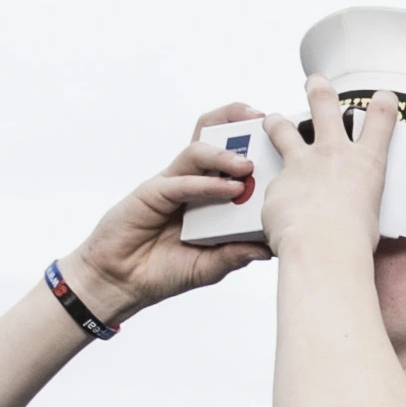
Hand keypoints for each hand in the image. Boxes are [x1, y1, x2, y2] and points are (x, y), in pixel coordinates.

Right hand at [58, 103, 275, 320]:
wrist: (121, 282)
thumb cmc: (162, 271)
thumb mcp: (210, 266)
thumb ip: (236, 254)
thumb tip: (271, 247)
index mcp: (208, 195)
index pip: (232, 157)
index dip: (255, 144)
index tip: (284, 142)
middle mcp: (192, 183)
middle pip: (214, 137)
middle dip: (239, 123)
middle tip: (267, 124)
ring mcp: (173, 184)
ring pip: (198, 150)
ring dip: (226, 154)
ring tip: (249, 165)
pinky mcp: (152, 192)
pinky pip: (182, 181)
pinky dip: (207, 183)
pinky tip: (229, 190)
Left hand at [251, 79, 391, 267]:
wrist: (323, 248)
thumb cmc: (353, 240)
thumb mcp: (371, 216)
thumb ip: (357, 203)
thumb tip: (350, 210)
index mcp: (366, 162)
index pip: (380, 120)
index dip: (383, 104)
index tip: (383, 96)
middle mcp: (332, 154)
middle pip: (325, 106)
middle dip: (320, 89)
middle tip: (315, 81)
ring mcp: (300, 164)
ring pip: (283, 130)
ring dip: (277, 122)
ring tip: (272, 120)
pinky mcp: (276, 183)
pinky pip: (272, 186)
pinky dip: (274, 195)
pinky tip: (276, 212)